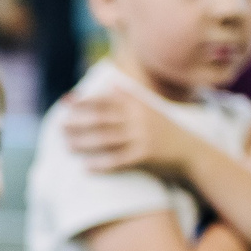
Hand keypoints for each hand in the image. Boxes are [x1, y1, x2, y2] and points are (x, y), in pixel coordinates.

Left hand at [63, 90, 198, 177]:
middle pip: (102, 119)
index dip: (84, 101)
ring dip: (84, 143)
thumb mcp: (149, 107)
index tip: (66, 103)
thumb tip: (108, 83)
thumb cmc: (164, 128)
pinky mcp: (145, 157)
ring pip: (106, 140)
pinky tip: (86, 167)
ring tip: (67, 146)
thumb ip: (128, 96)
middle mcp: (138, 119)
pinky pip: (118, 161)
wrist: (191, 151)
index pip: (106, 100)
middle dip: (79, 122)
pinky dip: (101, 165)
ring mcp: (142, 137)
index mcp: (137, 105)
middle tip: (60, 126)